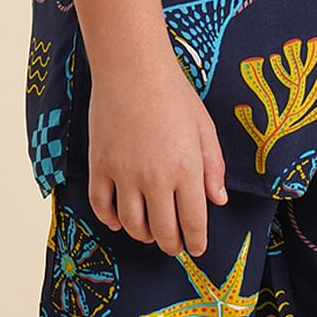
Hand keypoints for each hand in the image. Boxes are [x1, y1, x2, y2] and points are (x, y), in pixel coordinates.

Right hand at [86, 49, 228, 257]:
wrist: (132, 68)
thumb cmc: (174, 93)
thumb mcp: (204, 127)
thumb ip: (213, 166)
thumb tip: (217, 200)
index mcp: (186, 169)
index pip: (192, 222)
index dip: (196, 242)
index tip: (196, 248)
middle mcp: (155, 178)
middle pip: (162, 231)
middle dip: (171, 245)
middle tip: (174, 245)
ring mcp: (124, 174)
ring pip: (132, 225)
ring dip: (143, 235)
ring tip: (150, 232)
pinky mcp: (99, 166)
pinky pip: (102, 208)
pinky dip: (111, 221)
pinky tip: (120, 219)